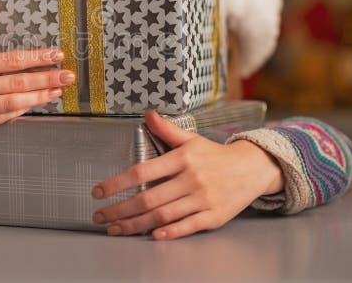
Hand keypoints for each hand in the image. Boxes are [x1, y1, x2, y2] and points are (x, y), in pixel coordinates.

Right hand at [0, 1, 72, 153]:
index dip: (37, 58)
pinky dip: (16, 112)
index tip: (56, 54)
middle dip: (47, 79)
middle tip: (69, 76)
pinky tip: (30, 106)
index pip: (11, 60)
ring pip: (13, 104)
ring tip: (57, 92)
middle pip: (18, 83)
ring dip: (38, 97)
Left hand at [91, 110, 283, 239]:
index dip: (117, 183)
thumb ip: (167, 129)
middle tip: (100, 216)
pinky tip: (152, 236)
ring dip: (136, 225)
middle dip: (120, 210)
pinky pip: (187, 226)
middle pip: (149, 198)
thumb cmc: (216, 155)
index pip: (142, 171)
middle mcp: (192, 179)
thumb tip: (147, 114)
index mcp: (183, 158)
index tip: (98, 192)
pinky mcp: (213, 217)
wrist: (252, 169)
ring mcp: (203, 199)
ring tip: (115, 229)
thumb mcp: (191, 139)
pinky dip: (169, 232)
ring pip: (163, 215)